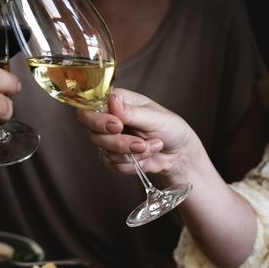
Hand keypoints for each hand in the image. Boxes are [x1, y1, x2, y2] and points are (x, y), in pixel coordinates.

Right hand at [76, 88, 196, 179]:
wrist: (179, 154)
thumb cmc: (171, 129)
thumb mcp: (155, 117)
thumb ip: (132, 112)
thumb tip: (112, 101)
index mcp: (116, 102)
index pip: (89, 109)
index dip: (98, 121)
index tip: (118, 126)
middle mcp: (108, 120)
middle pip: (94, 135)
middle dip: (119, 143)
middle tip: (140, 143)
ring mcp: (110, 141)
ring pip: (106, 153)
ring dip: (132, 154)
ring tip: (152, 146)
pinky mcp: (114, 159)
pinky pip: (114, 166)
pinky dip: (133, 164)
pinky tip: (146, 156)